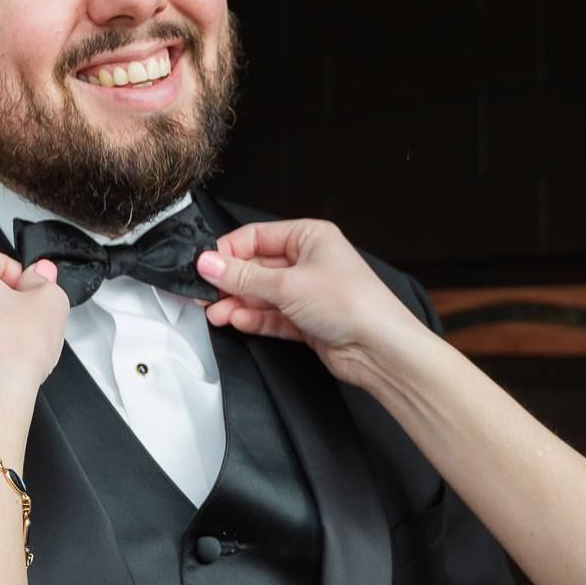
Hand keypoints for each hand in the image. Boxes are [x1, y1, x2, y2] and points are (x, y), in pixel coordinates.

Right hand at [198, 220, 431, 390]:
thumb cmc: (354, 304)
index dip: (229, 251)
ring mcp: (308, 292)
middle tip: (206, 292)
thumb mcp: (288, 284)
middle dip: (230, 281)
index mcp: (311, 236)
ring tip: (216, 311)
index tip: (205, 266)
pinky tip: (236, 320)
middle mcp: (310, 262)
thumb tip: (209, 263)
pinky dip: (253, 318)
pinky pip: (271, 316)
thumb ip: (243, 276)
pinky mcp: (307, 321)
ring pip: (262, 294)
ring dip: (237, 303)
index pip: (257, 236)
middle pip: (257, 266)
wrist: (380, 348)